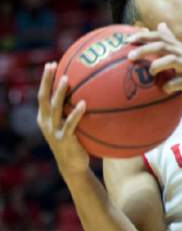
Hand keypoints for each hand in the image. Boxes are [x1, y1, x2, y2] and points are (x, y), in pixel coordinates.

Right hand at [36, 62, 89, 178]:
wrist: (73, 166)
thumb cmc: (75, 142)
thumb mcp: (70, 125)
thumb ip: (72, 110)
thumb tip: (90, 92)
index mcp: (45, 118)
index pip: (42, 95)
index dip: (45, 80)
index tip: (51, 64)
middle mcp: (46, 123)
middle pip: (44, 97)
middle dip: (47, 80)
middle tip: (52, 66)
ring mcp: (53, 131)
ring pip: (55, 108)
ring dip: (60, 93)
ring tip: (66, 79)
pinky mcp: (64, 139)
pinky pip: (70, 123)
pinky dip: (76, 113)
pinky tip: (84, 103)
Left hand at [127, 23, 181, 98]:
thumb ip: (171, 40)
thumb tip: (160, 24)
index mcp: (180, 48)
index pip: (161, 36)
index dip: (145, 36)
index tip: (129, 39)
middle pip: (163, 46)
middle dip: (145, 49)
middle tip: (130, 56)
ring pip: (172, 60)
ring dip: (157, 65)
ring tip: (150, 72)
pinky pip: (179, 82)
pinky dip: (169, 86)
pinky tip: (164, 89)